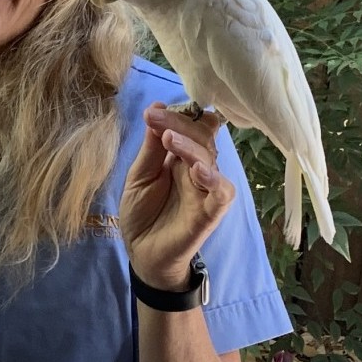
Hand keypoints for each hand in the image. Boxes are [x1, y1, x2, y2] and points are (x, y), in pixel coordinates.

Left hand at [121, 103, 234, 290]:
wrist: (141, 253)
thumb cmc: (142, 213)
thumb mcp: (139, 176)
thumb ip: (151, 148)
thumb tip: (156, 109)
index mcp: (181, 157)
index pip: (190, 128)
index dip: (177, 116)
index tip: (153, 110)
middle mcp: (197, 169)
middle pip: (201, 138)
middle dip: (179, 125)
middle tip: (156, 118)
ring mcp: (205, 190)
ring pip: (210, 160)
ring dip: (191, 147)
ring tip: (170, 138)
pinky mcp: (210, 212)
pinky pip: (222, 193)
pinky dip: (214, 179)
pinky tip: (198, 170)